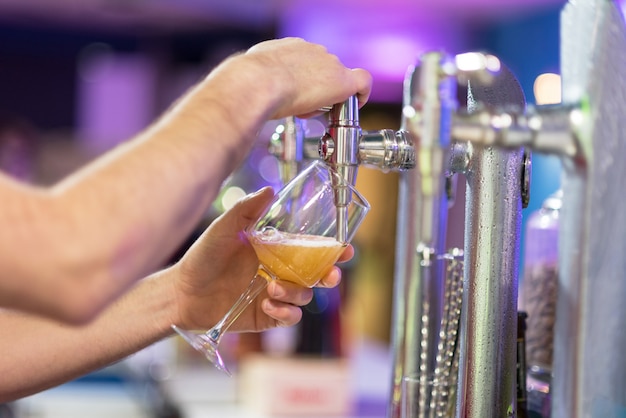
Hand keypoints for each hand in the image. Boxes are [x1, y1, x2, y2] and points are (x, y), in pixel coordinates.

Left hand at [170, 186, 352, 331]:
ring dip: (295, 293)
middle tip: (329, 276)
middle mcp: (278, 272)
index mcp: (275, 251)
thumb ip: (247, 210)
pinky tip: (267, 305)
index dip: (331, 250)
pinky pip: (289, 318)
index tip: (344, 249)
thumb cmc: (202, 258)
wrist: (182, 293)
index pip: (311, 249)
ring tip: (272, 289)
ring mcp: (273, 296)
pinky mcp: (265, 317)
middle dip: (329, 276)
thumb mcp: (224, 228)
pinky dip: (285, 312)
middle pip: (316, 276)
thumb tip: (270, 190)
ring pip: (304, 296)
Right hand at [238, 37, 371, 118]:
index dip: (302, 80)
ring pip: (336, 81)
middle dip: (315, 91)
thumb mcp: (246, 77)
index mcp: (288, 48)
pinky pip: (362, 83)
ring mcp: (328, 63)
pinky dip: (361, 95)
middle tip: (301, 109)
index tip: (295, 94)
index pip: (303, 62)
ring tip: (311, 113)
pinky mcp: (342, 80)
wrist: (256, 83)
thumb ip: (254, 81)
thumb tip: (246, 93)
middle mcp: (310, 50)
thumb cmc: (246, 84)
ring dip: (327, 98)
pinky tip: (356, 106)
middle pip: (323, 71)